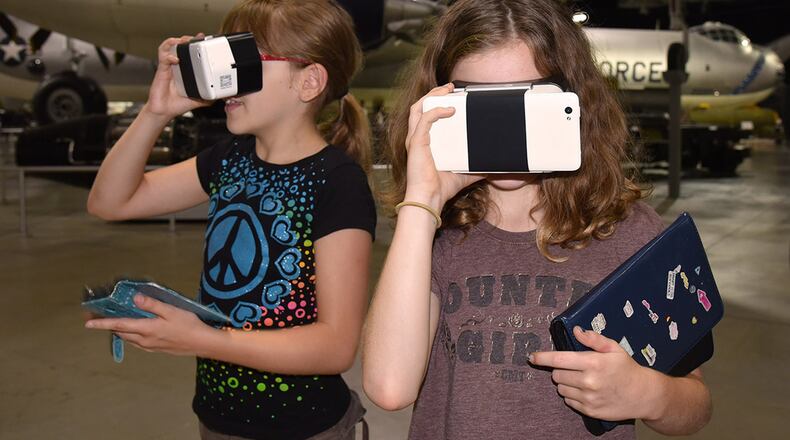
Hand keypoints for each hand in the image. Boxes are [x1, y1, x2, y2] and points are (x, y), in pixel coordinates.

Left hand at [84, 294, 213, 355]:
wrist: (201, 343)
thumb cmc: (188, 325)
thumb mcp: (172, 311)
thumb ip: (152, 305)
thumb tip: (135, 298)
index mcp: (146, 328)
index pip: (119, 325)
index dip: (102, 323)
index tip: (88, 323)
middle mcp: (144, 339)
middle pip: (121, 332)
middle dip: (108, 325)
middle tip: (97, 318)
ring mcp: (149, 346)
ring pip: (128, 338)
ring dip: (119, 330)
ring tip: (113, 322)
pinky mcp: (155, 348)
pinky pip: (136, 342)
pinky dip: (129, 335)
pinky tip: (133, 331)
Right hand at [144, 34, 211, 118]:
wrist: (165, 111)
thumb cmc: (178, 103)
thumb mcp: (200, 99)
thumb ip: (211, 95)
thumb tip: (224, 94)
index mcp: (186, 69)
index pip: (190, 51)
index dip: (196, 43)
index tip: (204, 39)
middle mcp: (176, 65)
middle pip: (180, 45)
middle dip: (187, 39)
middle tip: (196, 39)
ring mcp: (168, 66)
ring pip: (169, 46)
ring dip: (176, 41)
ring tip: (184, 41)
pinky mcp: (161, 70)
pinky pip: (163, 57)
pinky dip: (169, 55)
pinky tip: (176, 59)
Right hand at [403, 83, 483, 210]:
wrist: (430, 199)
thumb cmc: (441, 188)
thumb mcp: (465, 174)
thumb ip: (477, 169)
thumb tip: (495, 168)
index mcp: (425, 142)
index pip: (427, 115)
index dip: (437, 102)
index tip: (453, 96)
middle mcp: (417, 138)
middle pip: (420, 106)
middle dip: (434, 93)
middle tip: (450, 88)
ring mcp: (415, 139)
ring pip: (418, 108)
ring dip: (432, 96)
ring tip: (447, 90)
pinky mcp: (416, 142)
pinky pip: (424, 119)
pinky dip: (436, 111)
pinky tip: (450, 109)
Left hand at [530, 326, 658, 420]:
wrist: (643, 395)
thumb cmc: (626, 369)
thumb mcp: (614, 348)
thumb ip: (593, 339)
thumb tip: (576, 331)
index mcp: (592, 363)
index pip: (559, 360)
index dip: (542, 358)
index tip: (532, 357)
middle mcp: (588, 381)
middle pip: (556, 375)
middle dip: (561, 370)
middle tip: (575, 368)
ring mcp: (588, 398)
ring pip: (561, 388)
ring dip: (566, 383)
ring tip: (582, 380)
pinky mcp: (589, 410)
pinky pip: (569, 401)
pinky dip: (572, 395)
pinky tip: (586, 391)